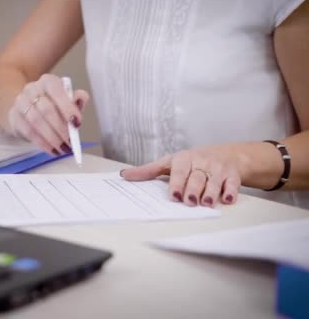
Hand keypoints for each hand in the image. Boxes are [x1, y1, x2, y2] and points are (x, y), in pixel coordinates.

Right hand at [7, 74, 89, 154]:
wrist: (26, 109)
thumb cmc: (51, 105)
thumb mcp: (66, 102)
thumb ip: (76, 100)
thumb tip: (82, 97)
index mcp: (48, 81)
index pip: (57, 90)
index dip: (67, 107)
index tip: (77, 123)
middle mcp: (32, 89)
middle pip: (47, 109)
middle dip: (61, 128)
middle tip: (70, 142)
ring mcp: (20, 102)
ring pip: (36, 121)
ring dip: (52, 137)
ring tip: (62, 148)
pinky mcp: (14, 117)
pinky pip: (28, 131)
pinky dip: (42, 143)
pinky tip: (51, 149)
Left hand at [120, 145, 247, 206]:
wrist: (224, 154)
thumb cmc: (191, 162)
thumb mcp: (169, 163)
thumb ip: (149, 170)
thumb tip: (124, 175)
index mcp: (184, 158)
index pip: (180, 171)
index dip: (177, 183)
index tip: (173, 195)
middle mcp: (201, 162)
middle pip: (197, 177)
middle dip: (193, 189)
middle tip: (189, 201)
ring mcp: (218, 168)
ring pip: (214, 181)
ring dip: (211, 193)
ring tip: (206, 203)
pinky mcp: (232, 175)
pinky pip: (233, 183)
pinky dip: (231, 191)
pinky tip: (228, 199)